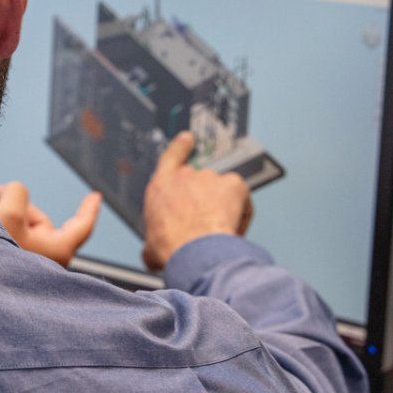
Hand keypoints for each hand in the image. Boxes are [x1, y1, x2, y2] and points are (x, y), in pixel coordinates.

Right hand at [0, 182, 101, 267]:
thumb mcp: (8, 212)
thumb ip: (17, 192)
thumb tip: (11, 193)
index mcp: (57, 251)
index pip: (81, 226)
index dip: (88, 208)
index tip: (96, 196)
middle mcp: (45, 262)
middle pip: (39, 222)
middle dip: (19, 208)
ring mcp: (26, 270)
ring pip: (20, 231)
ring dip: (3, 220)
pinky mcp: (8, 275)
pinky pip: (6, 244)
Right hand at [140, 131, 252, 271]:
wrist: (194, 252)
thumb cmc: (171, 250)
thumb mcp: (150, 249)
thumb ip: (153, 243)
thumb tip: (151, 253)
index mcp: (161, 187)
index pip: (171, 157)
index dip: (180, 147)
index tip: (188, 139)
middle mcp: (185, 176)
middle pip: (200, 181)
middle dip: (205, 199)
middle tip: (205, 224)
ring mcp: (210, 177)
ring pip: (222, 191)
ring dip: (223, 208)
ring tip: (219, 234)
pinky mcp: (233, 184)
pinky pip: (241, 197)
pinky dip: (241, 211)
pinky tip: (234, 229)